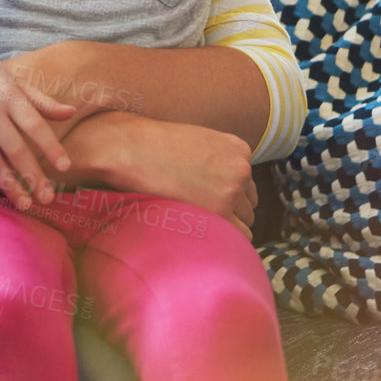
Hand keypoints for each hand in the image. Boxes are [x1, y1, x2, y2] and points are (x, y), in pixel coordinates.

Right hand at [0, 47, 76, 209]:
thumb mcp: (12, 83)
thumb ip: (41, 101)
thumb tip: (71, 112)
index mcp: (9, 96)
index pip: (35, 125)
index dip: (50, 146)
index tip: (65, 167)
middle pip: (15, 149)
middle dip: (33, 176)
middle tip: (48, 198)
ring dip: (8, 186)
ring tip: (25, 204)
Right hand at [92, 116, 258, 238]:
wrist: (132, 150)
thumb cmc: (154, 145)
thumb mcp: (197, 141)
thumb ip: (217, 160)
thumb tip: (221, 188)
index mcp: (238, 148)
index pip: (246, 181)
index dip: (227, 192)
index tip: (205, 196)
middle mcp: (241, 169)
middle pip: (249, 202)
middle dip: (230, 209)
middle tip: (199, 212)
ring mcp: (232, 191)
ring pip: (246, 221)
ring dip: (226, 224)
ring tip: (196, 222)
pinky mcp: (219, 212)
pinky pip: (239, 236)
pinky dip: (223, 238)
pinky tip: (200, 232)